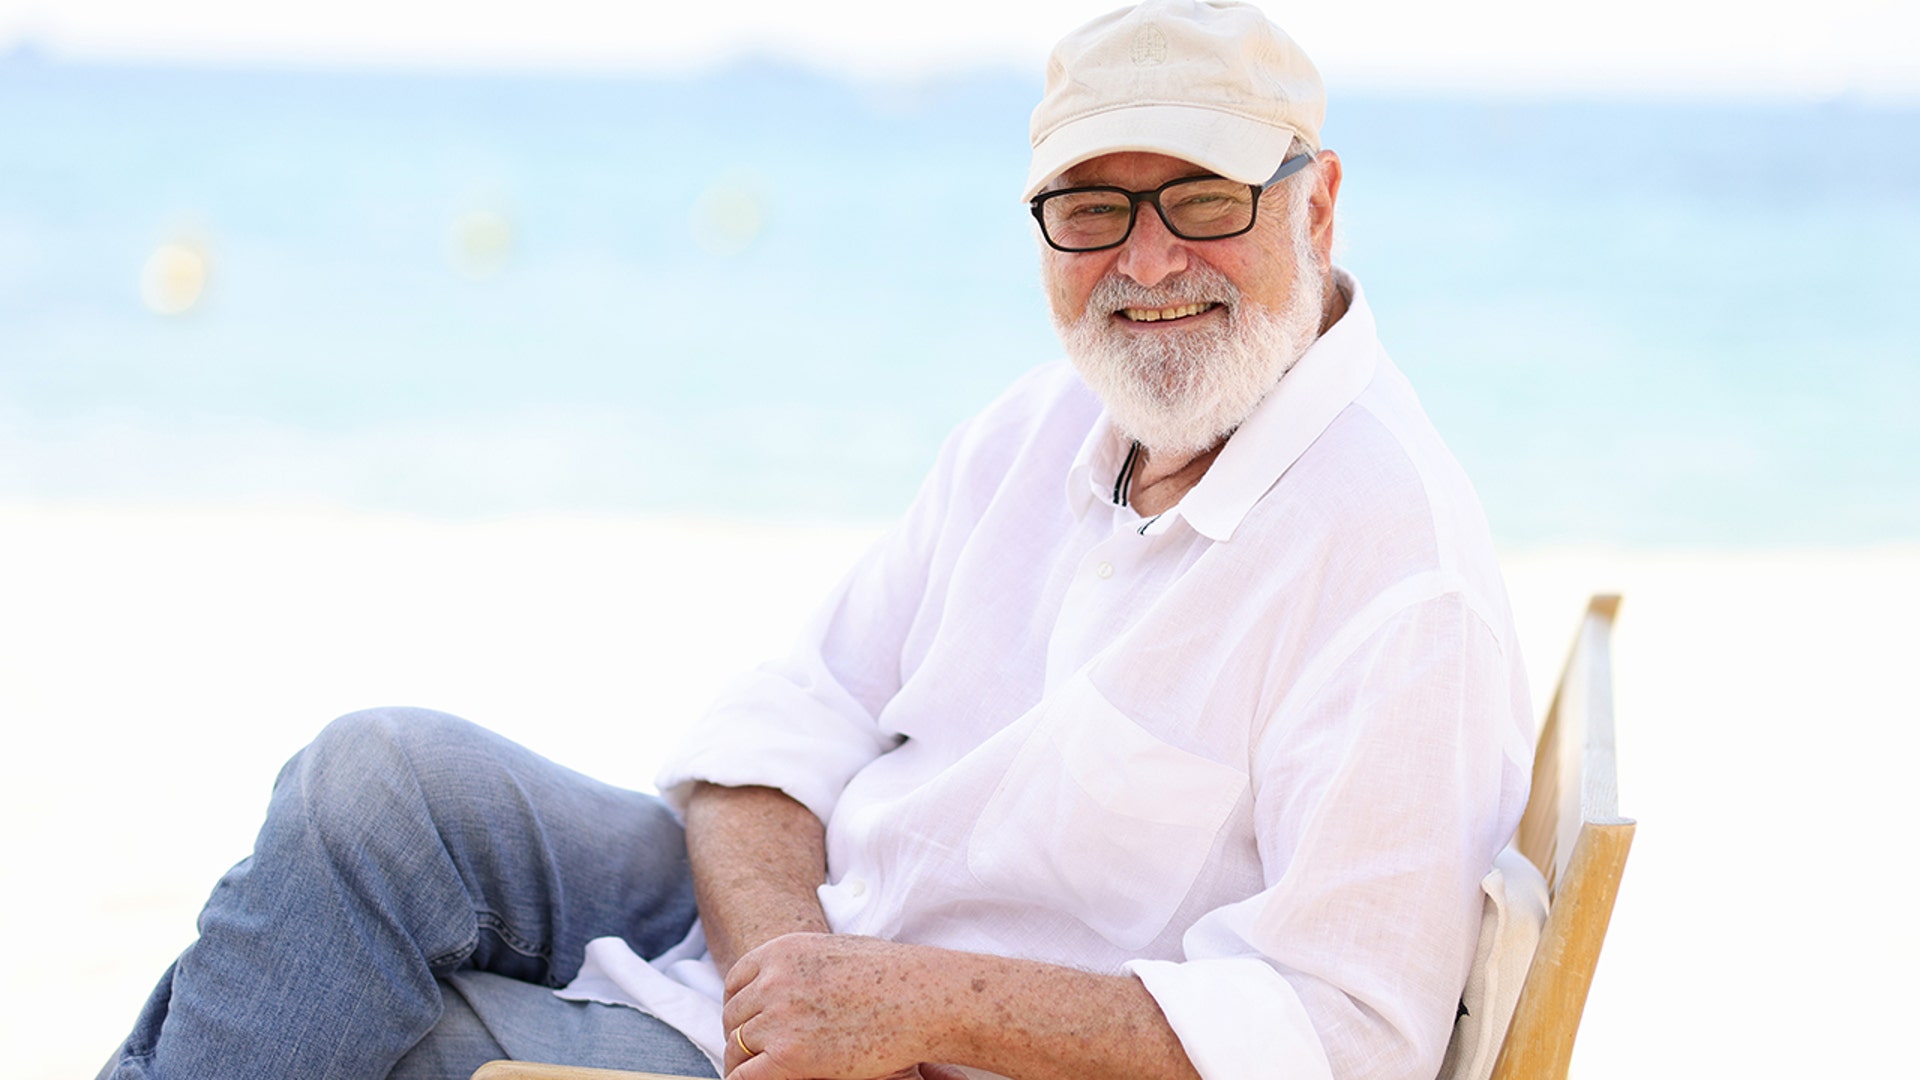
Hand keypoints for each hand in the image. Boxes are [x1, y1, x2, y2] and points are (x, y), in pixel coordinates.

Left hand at [721, 933, 958, 1079]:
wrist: (923, 997)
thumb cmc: (894, 977)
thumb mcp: (837, 954)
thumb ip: (802, 968)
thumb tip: (786, 989)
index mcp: (782, 951)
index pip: (736, 982)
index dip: (740, 1007)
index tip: (750, 1025)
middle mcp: (773, 980)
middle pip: (732, 1016)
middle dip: (742, 1036)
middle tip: (758, 1055)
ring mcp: (778, 1016)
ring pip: (736, 1047)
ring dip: (745, 1063)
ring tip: (760, 1073)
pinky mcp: (789, 1054)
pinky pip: (745, 1076)